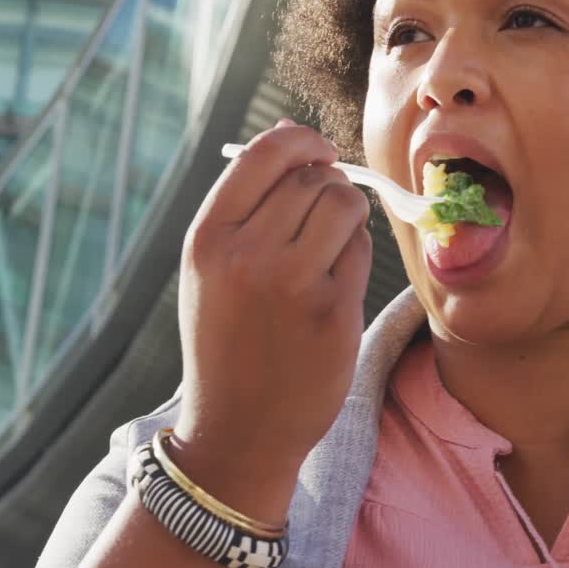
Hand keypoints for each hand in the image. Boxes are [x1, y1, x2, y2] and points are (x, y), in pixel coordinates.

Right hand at [173, 119, 371, 490]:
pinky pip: (361, 250)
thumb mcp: (212, 270)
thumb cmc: (229, 339)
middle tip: (325, 215)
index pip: (263, 153)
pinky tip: (335, 283)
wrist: (238, 430)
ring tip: (330, 246)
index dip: (301, 141)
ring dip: (348, 216)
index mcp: (207, 238)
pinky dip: (355, 255)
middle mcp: (246, 255)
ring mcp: (291, 283)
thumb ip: (247, 207)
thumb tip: (295, 137)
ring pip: (344, 205)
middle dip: (328, 186)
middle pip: (312, 179)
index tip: (319, 151)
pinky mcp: (332, 312)